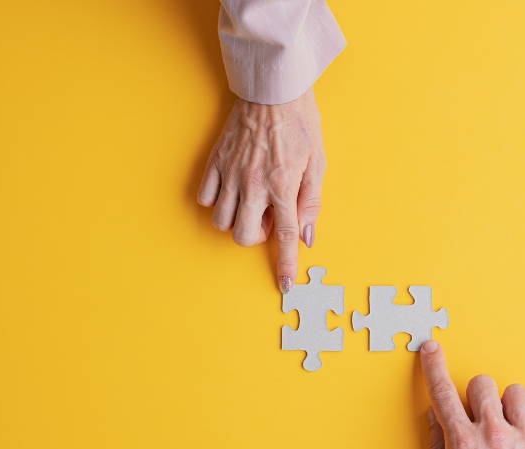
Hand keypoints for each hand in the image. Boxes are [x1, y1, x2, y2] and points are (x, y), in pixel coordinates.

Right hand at [197, 88, 325, 292]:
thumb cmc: (300, 122)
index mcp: (283, 186)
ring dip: (236, 221)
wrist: (272, 88)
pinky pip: (205, 197)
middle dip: (256, 237)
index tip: (284, 284)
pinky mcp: (215, 161)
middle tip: (269, 217)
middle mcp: (254, 184)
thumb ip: (312, 202)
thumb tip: (308, 236)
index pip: (286, 237)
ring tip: (251, 204)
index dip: (285, 264)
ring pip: (221, 220)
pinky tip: (232, 190)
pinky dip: (217, 201)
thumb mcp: (319, 162)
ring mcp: (231, 173)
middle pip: (243, 235)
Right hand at [419, 341, 524, 448]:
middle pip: (483, 384)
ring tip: (512, 428)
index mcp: (464, 443)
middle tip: (482, 415)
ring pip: (516, 392)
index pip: (443, 393)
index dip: (434, 366)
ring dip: (511, 406)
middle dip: (479, 395)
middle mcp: (494, 434)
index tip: (431, 349)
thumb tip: (436, 417)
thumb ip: (439, 447)